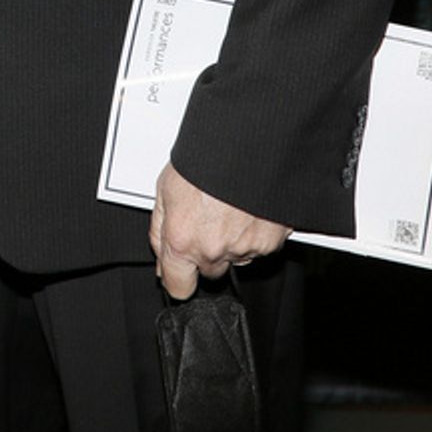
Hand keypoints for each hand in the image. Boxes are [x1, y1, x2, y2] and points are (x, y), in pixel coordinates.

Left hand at [149, 162, 290, 298]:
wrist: (245, 144)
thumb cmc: (204, 160)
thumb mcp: (165, 188)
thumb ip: (160, 230)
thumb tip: (161, 255)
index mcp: (183, 240)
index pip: (178, 286)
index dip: (178, 276)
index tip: (180, 269)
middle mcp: (214, 249)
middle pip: (209, 270)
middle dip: (207, 252)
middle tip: (208, 219)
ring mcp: (245, 247)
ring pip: (236, 257)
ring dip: (232, 240)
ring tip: (229, 207)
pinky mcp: (271, 241)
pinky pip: (260, 245)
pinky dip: (256, 231)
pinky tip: (248, 207)